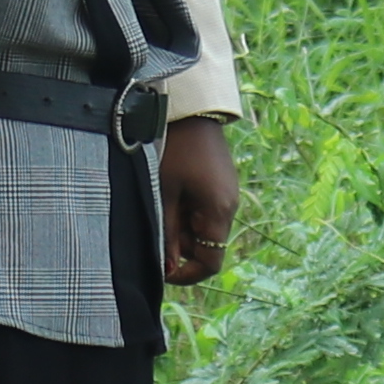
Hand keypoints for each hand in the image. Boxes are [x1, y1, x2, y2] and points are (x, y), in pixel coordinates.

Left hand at [156, 117, 237, 290]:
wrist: (192, 110)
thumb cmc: (175, 150)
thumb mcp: (164, 194)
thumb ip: (167, 232)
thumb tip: (167, 267)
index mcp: (219, 211)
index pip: (211, 262)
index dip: (187, 273)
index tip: (162, 270)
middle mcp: (229, 207)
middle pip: (207, 247)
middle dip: (179, 247)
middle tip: (154, 230)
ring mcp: (226, 196)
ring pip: (203, 230)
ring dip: (181, 229)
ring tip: (160, 206)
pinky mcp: (220, 186)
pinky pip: (205, 212)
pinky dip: (186, 214)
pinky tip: (170, 196)